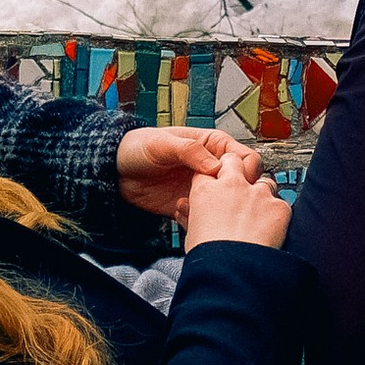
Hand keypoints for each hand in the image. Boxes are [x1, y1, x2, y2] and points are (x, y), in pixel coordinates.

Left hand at [117, 123, 241, 217]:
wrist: (117, 171)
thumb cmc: (139, 148)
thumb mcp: (163, 143)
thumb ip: (190, 150)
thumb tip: (216, 166)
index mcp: (214, 146)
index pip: (247, 159)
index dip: (247, 172)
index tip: (235, 183)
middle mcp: (213, 168)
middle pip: (244, 185)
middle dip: (237, 196)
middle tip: (219, 201)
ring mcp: (205, 189)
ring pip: (228, 205)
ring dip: (217, 211)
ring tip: (193, 207)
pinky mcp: (192, 207)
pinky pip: (207, 218)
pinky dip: (199, 220)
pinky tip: (181, 214)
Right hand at [182, 151, 288, 252]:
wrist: (233, 270)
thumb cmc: (209, 257)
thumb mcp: (191, 234)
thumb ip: (190, 216)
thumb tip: (185, 211)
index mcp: (206, 190)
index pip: (207, 170)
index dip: (212, 178)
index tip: (215, 187)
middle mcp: (232, 185)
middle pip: (234, 161)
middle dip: (236, 168)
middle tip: (238, 186)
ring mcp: (257, 194)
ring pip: (264, 181)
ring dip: (261, 193)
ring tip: (258, 214)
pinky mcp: (278, 207)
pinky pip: (281, 203)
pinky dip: (277, 214)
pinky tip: (272, 228)